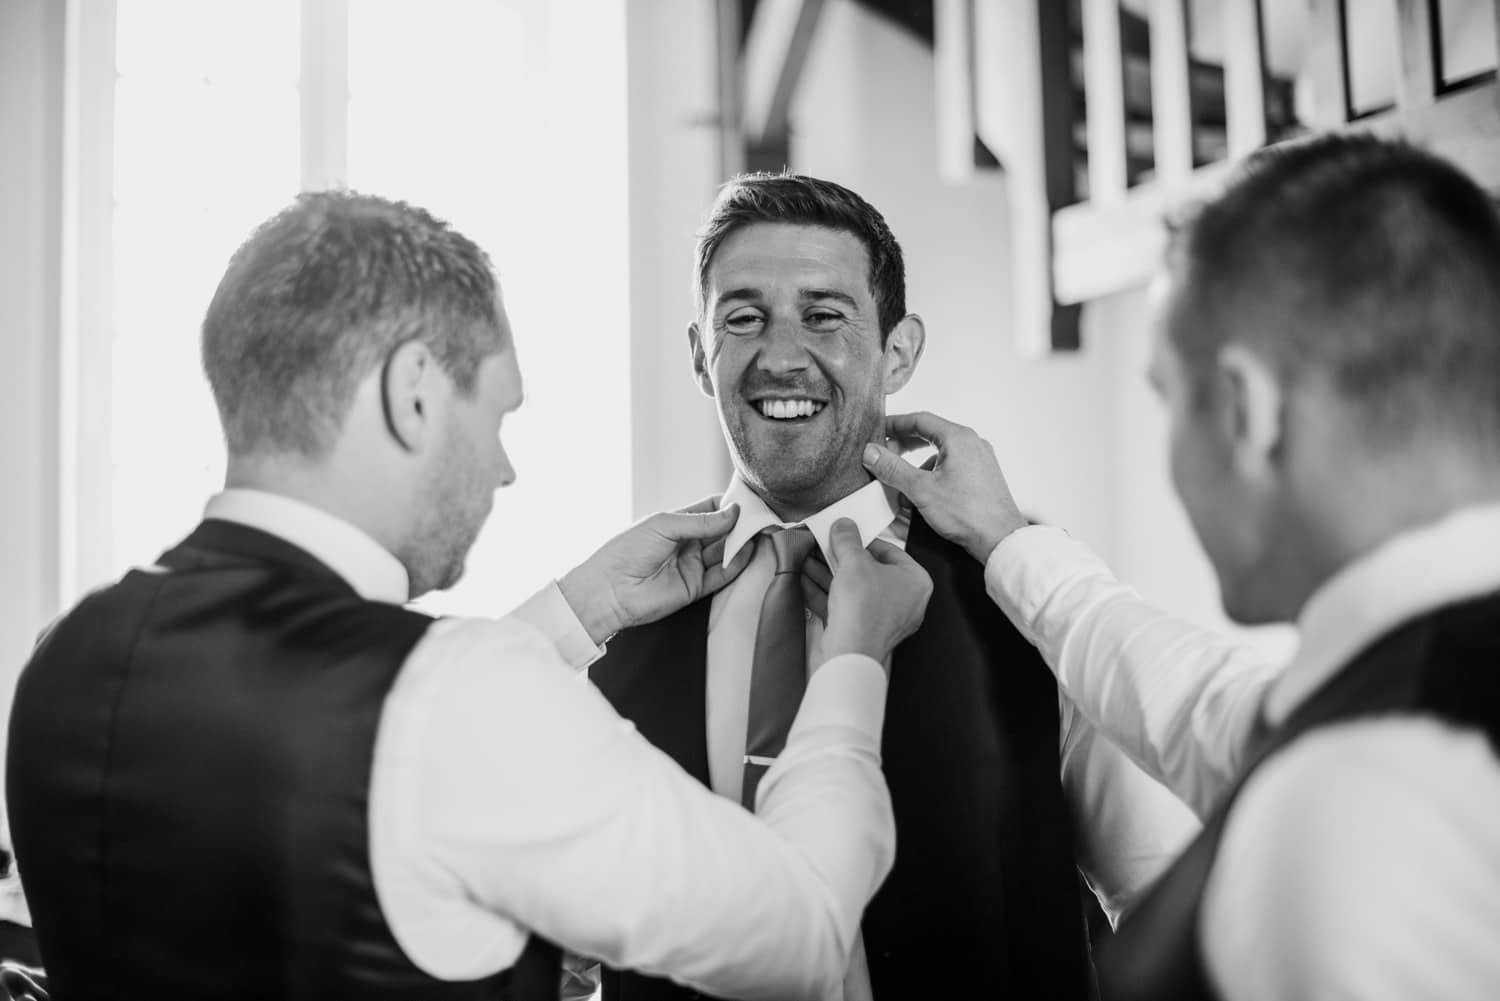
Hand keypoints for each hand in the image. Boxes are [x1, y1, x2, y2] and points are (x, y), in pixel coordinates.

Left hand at [559, 498, 753, 643]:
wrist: (609, 590)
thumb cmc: (627, 550)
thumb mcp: (665, 525)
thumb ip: (702, 521)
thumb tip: (734, 513)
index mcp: (677, 522)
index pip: (712, 509)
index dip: (731, 504)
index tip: (751, 501)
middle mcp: (688, 542)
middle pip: (723, 530)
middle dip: (742, 524)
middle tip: (763, 518)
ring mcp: (693, 565)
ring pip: (726, 552)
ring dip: (743, 543)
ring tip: (760, 533)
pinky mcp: (696, 587)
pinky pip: (722, 575)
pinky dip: (737, 565)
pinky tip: (748, 552)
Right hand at [815, 519, 932, 666]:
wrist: (850, 654)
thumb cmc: (865, 611)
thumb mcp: (854, 562)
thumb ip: (848, 540)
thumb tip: (845, 527)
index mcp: (915, 582)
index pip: (890, 551)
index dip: (863, 540)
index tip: (846, 533)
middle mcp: (904, 602)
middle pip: (868, 570)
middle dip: (841, 558)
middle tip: (825, 545)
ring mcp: (882, 618)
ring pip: (853, 589)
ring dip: (828, 573)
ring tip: (809, 557)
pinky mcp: (861, 630)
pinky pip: (843, 605)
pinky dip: (825, 592)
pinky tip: (805, 578)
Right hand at [861, 411, 1025, 563]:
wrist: (1000, 539)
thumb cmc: (970, 514)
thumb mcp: (921, 489)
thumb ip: (893, 468)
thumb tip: (872, 452)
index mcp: (959, 438)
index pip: (920, 420)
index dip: (894, 424)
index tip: (878, 430)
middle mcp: (972, 444)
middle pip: (930, 434)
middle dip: (904, 446)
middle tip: (885, 455)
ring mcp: (979, 460)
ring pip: (940, 454)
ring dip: (917, 466)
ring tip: (901, 483)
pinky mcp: (981, 477)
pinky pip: (951, 468)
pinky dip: (933, 477)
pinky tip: (922, 496)